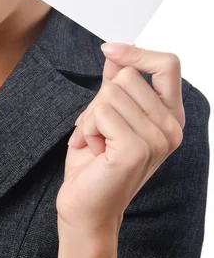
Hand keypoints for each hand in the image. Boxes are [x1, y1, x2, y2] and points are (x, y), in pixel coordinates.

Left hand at [56, 42, 185, 233]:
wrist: (86, 207)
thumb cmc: (95, 164)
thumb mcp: (106, 116)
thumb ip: (115, 85)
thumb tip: (115, 53)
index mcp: (168, 116)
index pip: (168, 65)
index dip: (138, 52)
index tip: (110, 50)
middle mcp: (171, 128)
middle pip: (127, 76)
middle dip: (100, 100)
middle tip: (99, 130)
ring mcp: (158, 139)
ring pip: (110, 93)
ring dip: (91, 117)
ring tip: (97, 143)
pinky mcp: (137, 149)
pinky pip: (101, 113)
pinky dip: (87, 129)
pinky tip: (94, 150)